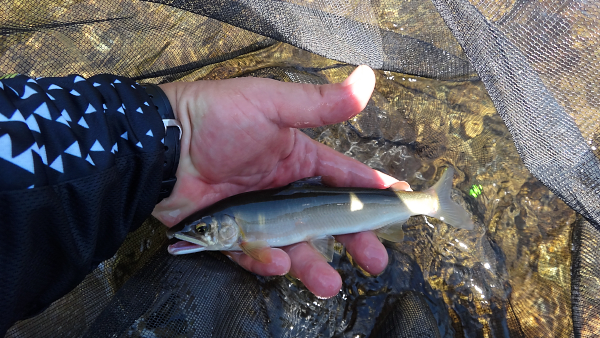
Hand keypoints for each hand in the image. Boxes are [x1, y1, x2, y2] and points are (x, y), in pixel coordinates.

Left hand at [153, 66, 406, 297]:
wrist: (161, 146)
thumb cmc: (217, 119)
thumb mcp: (273, 105)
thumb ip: (321, 104)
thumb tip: (367, 78)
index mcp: (297, 157)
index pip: (344, 176)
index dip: (372, 190)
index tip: (401, 203)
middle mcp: (283, 189)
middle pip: (327, 220)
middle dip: (354, 239)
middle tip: (376, 260)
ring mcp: (259, 214)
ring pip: (296, 245)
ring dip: (314, 265)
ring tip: (329, 283)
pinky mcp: (233, 234)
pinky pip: (256, 254)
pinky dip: (268, 261)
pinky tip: (279, 264)